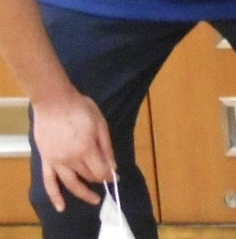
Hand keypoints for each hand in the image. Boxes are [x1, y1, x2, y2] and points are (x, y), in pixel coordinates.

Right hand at [32, 92, 115, 210]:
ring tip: (94, 200)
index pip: (100, 171)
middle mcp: (71, 160)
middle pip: (88, 176)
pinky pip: (49, 182)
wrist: (54, 102)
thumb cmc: (80, 109)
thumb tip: (113, 166)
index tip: (116, 177)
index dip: (110, 176)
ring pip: (71, 183)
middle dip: (99, 179)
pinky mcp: (46, 161)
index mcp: (86, 149)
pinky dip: (55, 196)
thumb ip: (106, 147)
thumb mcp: (100, 124)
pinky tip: (61, 206)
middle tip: (106, 179)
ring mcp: (56, 162)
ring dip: (83, 193)